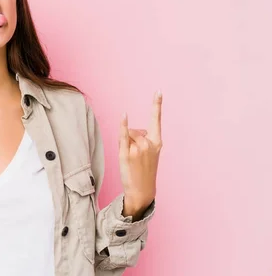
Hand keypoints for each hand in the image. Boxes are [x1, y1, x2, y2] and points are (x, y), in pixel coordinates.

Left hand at [118, 91, 162, 218]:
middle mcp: (149, 144)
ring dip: (126, 144)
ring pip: (128, 135)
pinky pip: (123, 136)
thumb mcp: (149, 154)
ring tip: (131, 159)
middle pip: (136, 130)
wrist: (142, 190)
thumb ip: (143, 139)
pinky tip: (124, 115)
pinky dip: (123, 125)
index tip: (158, 91)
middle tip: (136, 157)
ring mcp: (138, 149)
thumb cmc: (144, 171)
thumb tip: (132, 129)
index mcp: (157, 143)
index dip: (156, 104)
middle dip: (132, 139)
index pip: (156, 120)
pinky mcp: (127, 154)